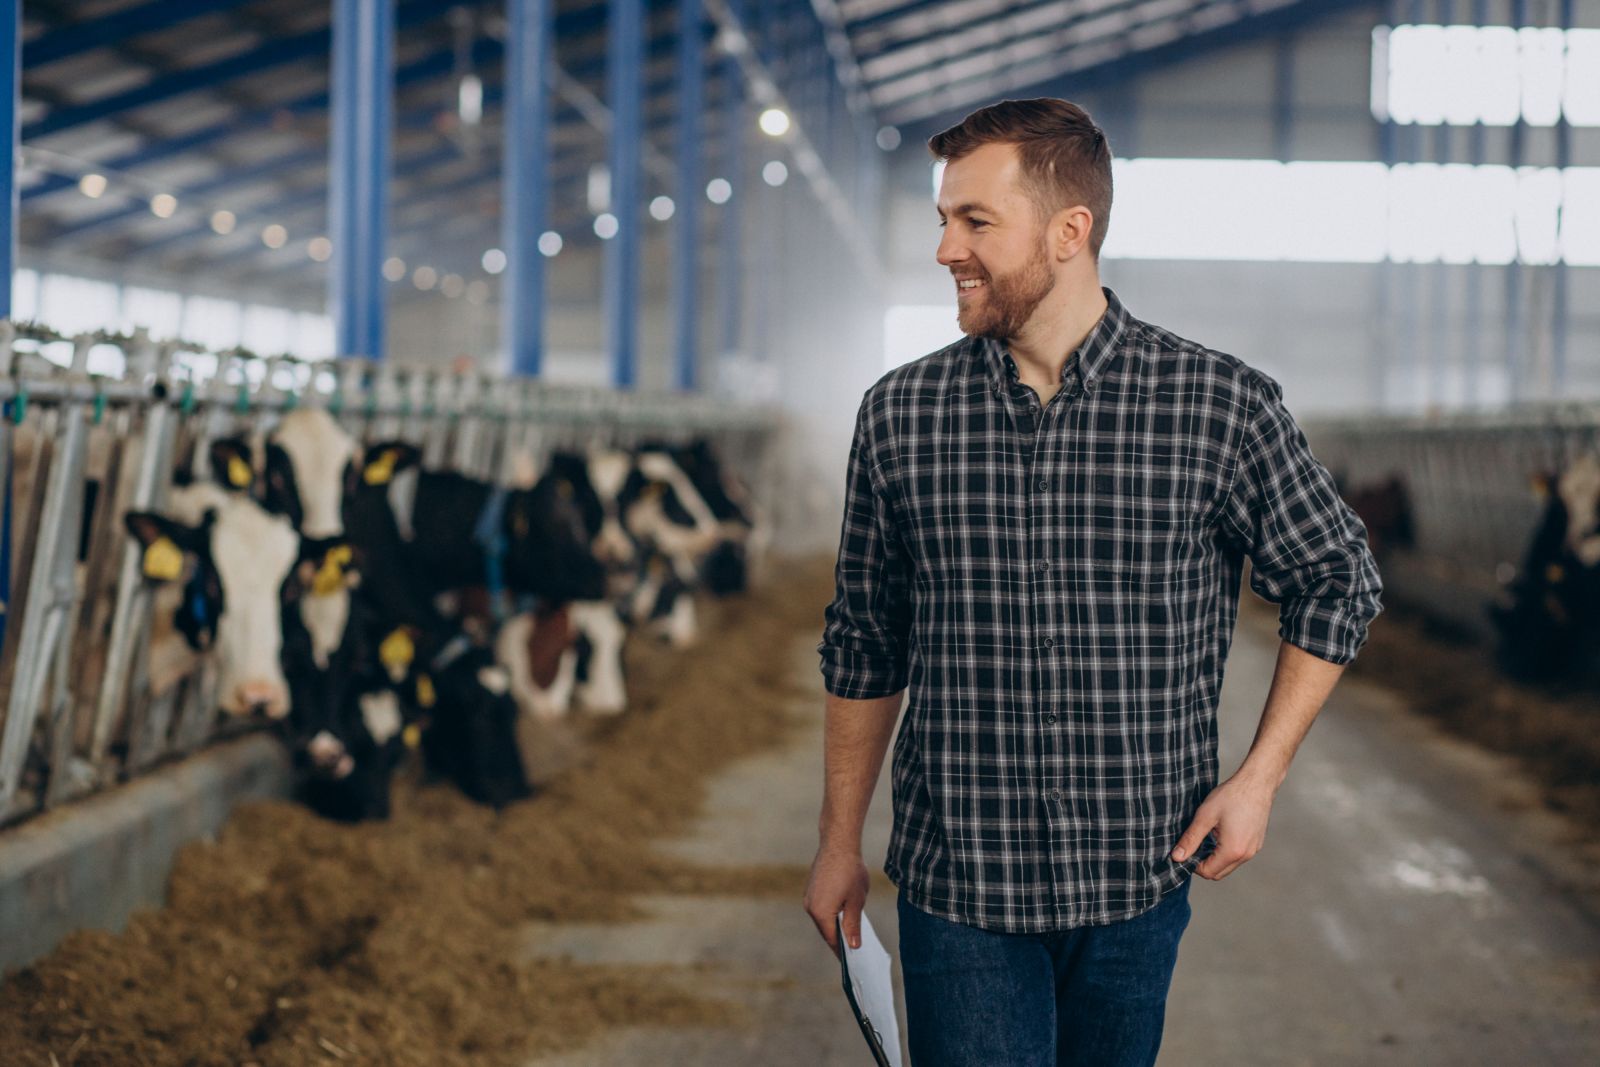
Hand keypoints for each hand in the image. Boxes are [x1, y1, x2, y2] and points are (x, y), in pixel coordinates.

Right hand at [804, 843, 869, 957]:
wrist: (838, 844)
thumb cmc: (850, 871)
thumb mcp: (856, 901)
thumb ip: (853, 925)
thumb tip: (852, 946)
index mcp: (821, 913)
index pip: (832, 940)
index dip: (842, 952)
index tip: (852, 963)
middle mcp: (810, 907)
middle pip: (826, 931)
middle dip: (839, 940)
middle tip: (855, 949)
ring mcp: (808, 897)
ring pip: (823, 919)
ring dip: (835, 925)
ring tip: (851, 932)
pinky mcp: (810, 889)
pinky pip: (821, 908)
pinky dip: (831, 914)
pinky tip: (843, 913)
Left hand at [1169, 772, 1276, 880]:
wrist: (1257, 783)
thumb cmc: (1231, 796)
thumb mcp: (1205, 816)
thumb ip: (1190, 839)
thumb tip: (1177, 857)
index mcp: (1232, 851)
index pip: (1208, 873)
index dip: (1193, 865)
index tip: (1185, 850)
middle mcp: (1246, 855)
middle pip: (1219, 873)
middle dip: (1203, 864)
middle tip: (1193, 844)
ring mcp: (1253, 850)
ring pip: (1228, 865)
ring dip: (1214, 857)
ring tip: (1207, 836)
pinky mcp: (1256, 844)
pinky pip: (1238, 856)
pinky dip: (1225, 852)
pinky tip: (1219, 833)